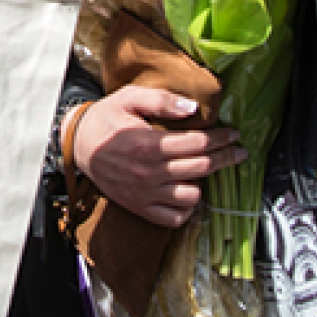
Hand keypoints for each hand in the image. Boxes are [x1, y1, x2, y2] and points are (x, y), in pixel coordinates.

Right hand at [72, 86, 244, 227]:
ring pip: (191, 196)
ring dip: (204, 183)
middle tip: (238, 151)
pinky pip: (173, 218)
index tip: (234, 135)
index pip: (198, 143)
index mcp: (149, 144)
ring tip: (206, 170)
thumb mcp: (129, 97)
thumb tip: (193, 108)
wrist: (77, 145)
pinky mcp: (139, 207)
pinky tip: (188, 193)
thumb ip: (162, 100)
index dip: (221, 139)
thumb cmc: (106, 118)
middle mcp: (149, 172)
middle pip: (201, 168)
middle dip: (226, 158)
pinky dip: (186, 209)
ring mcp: (145, 193)